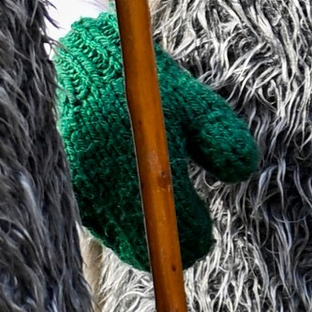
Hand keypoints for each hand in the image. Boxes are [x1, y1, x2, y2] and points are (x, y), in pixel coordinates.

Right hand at [55, 13, 257, 267]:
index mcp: (151, 168)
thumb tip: (240, 171)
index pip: (181, 231)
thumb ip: (223, 139)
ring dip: (142, 232)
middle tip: (183, 220)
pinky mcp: (70, 190)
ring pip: (122, 240)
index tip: (203, 223)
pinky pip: (100, 225)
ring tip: (155, 203)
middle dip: (168, 239)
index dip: (197, 234)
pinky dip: (119, 222)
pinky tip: (128, 198)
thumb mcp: (197, 105)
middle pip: (147, 248)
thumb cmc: (150, 87)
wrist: (90, 63)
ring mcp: (87, 192)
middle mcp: (114, 187)